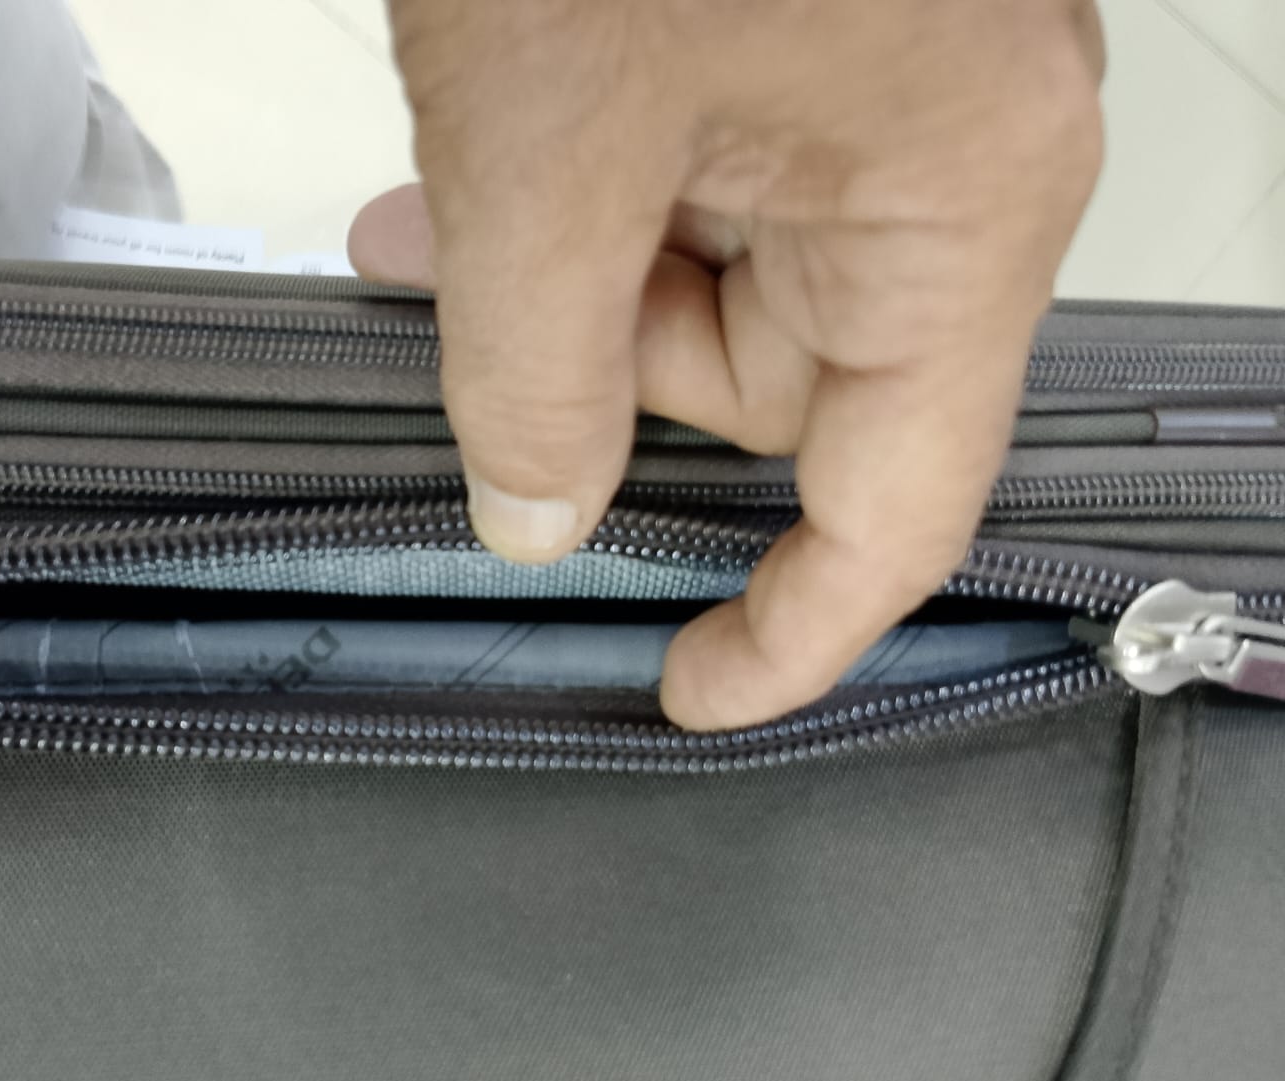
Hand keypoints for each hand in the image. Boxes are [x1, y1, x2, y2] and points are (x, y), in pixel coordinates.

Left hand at [350, 0, 1105, 729]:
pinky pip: (723, 192)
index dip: (791, 629)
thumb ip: (538, 362)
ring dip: (580, 274)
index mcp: (962, 201)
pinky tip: (498, 168)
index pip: (895, 505)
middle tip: (482, 317)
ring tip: (446, 217)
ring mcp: (899, 95)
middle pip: (787, 385)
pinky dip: (604, 203)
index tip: (696, 688)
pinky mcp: (829, 52)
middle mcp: (960, 155)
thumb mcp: (550, 141)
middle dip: (611, 374)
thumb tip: (537, 513)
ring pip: (731, 286)